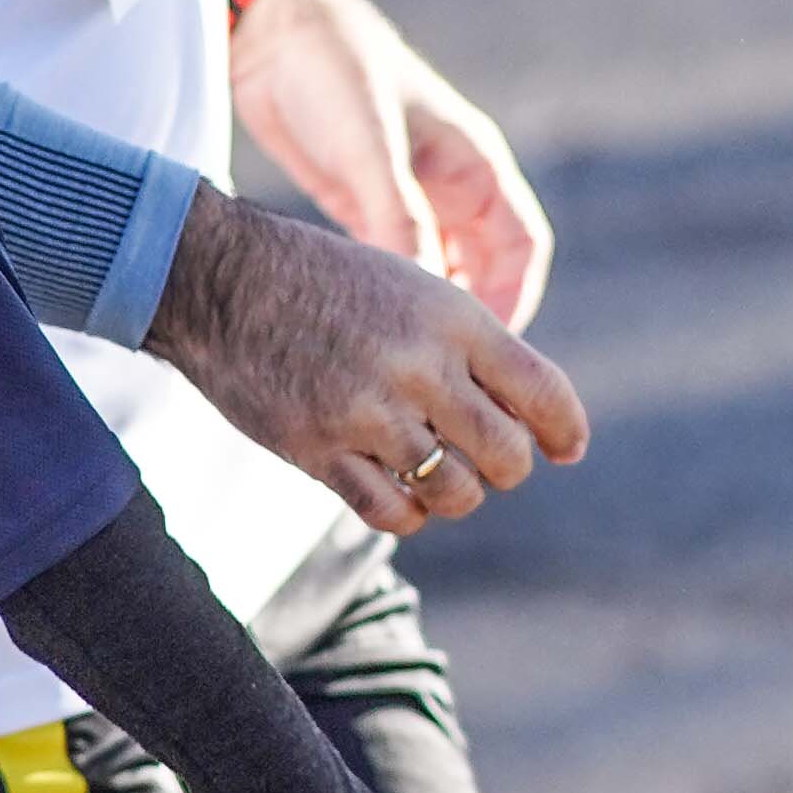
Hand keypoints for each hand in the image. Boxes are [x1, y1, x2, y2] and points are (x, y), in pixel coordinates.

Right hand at [152, 182, 586, 540]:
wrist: (224, 278)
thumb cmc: (324, 282)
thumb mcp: (410, 288)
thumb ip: (467, 346)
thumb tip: (529, 417)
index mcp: (452, 316)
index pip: (542, 391)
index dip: (565, 429)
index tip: (568, 448)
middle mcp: (418, 365)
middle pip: (507, 454)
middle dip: (508, 466)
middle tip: (489, 460)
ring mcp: (368, 412)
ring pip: (454, 492)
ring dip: (457, 494)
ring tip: (439, 476)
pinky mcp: (319, 449)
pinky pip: (391, 513)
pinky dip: (407, 514)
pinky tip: (399, 495)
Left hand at [229, 0, 555, 330]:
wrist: (270, 34)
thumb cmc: (333, 70)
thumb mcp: (370, 144)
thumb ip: (398, 215)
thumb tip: (423, 293)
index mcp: (473, 164)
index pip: (521, 246)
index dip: (514, 299)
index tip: (490, 349)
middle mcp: (448, 186)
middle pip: (484, 272)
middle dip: (474, 322)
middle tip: (446, 371)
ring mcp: (406, 199)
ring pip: (436, 275)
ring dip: (428, 316)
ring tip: (408, 362)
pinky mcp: (362, 207)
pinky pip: (390, 267)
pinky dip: (386, 302)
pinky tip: (366, 336)